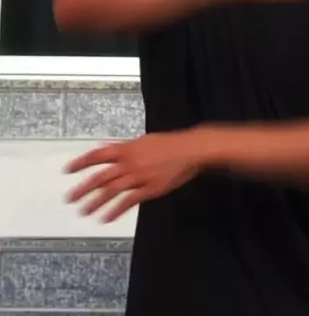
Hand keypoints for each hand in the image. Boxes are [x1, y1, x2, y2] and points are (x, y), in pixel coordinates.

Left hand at [65, 131, 202, 222]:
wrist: (189, 150)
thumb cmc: (168, 144)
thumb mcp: (143, 141)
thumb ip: (124, 147)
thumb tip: (108, 148)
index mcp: (126, 148)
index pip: (97, 155)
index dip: (81, 163)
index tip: (68, 170)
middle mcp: (129, 163)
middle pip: (101, 177)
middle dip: (83, 188)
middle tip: (70, 199)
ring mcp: (138, 176)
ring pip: (112, 191)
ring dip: (96, 202)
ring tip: (85, 212)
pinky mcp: (149, 189)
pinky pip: (129, 201)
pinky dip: (116, 210)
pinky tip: (107, 218)